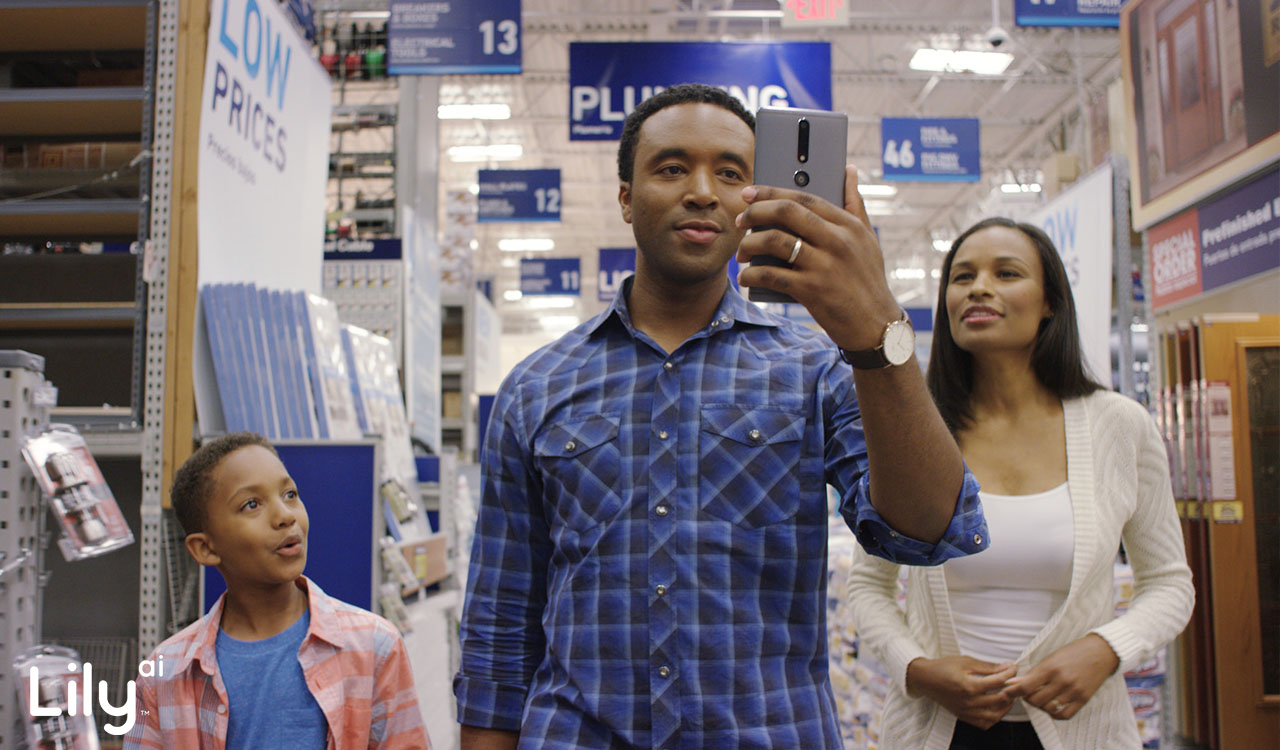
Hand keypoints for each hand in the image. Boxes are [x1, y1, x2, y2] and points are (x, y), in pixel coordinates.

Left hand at [734, 165, 900, 350]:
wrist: (876, 326)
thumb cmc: (868, 280)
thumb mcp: (868, 239)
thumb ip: (856, 204)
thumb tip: (849, 170)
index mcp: (848, 225)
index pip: (803, 198)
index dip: (771, 192)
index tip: (749, 193)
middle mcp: (837, 241)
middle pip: (786, 212)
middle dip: (755, 212)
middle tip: (740, 220)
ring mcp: (824, 265)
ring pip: (774, 241)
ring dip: (749, 244)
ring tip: (741, 252)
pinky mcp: (813, 291)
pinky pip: (771, 275)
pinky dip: (752, 275)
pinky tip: (746, 277)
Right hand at [905, 656, 1017, 729]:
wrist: (925, 679)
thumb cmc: (943, 668)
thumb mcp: (966, 662)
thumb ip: (987, 667)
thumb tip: (1006, 667)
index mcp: (969, 685)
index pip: (998, 681)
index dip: (1010, 673)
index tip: (1013, 668)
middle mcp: (969, 701)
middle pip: (1000, 699)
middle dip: (1012, 689)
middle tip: (1015, 681)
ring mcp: (966, 711)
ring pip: (995, 715)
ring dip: (1005, 706)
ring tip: (1008, 696)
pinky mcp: (963, 716)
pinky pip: (984, 723)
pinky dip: (994, 717)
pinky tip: (996, 707)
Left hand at [1001, 634, 1119, 719]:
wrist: (1100, 652)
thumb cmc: (1072, 652)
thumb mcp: (1050, 658)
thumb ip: (1032, 672)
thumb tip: (1012, 683)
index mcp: (1050, 668)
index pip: (1025, 686)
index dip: (1012, 692)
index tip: (1006, 692)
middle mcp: (1062, 681)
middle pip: (1035, 700)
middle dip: (1027, 698)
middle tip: (1027, 692)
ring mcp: (1073, 692)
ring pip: (1048, 708)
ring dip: (1040, 705)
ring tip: (1041, 697)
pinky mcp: (1083, 699)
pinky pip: (1064, 715)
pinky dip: (1055, 713)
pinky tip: (1052, 706)